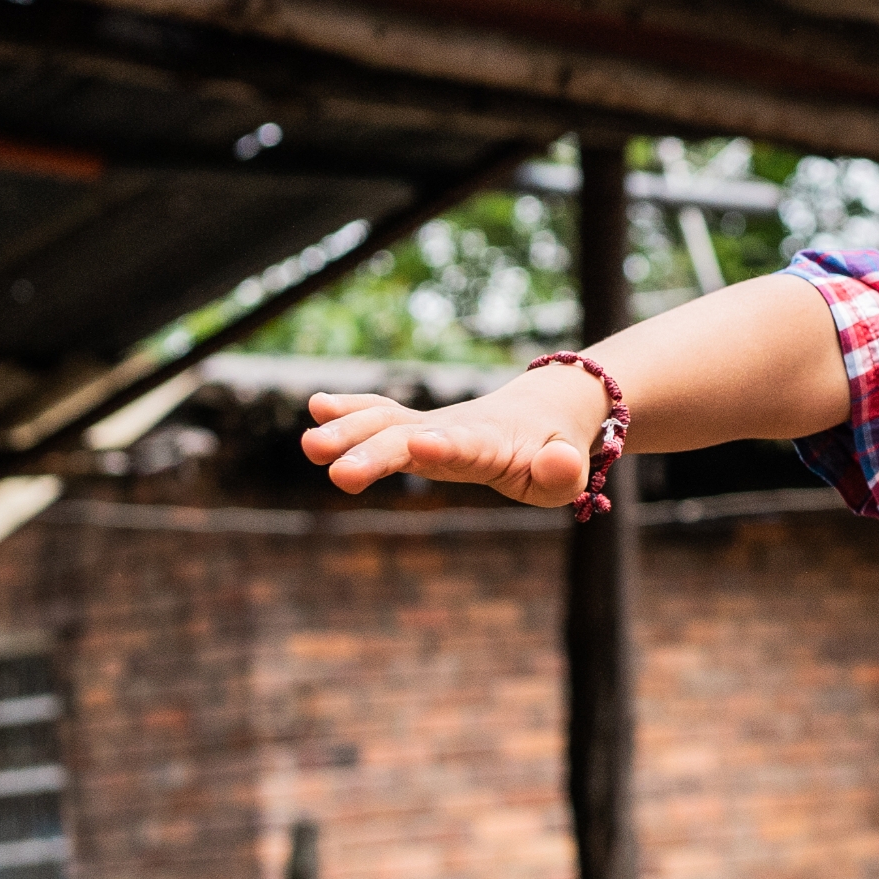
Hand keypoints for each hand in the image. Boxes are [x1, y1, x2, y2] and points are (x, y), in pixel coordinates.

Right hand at [303, 369, 608, 503]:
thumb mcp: (567, 471)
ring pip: (384, 423)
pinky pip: (379, 414)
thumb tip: (558, 465)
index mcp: (491, 443)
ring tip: (311, 444)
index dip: (445, 446)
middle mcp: (452, 428)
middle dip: (375, 453)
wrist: (540, 411)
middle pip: (408, 438)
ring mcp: (428, 425)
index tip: (419, 445)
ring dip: (348, 431)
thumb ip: (562, 470)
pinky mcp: (411, 427)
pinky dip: (350, 409)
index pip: (466, 445)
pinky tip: (317, 407)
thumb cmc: (554, 451)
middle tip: (337, 471)